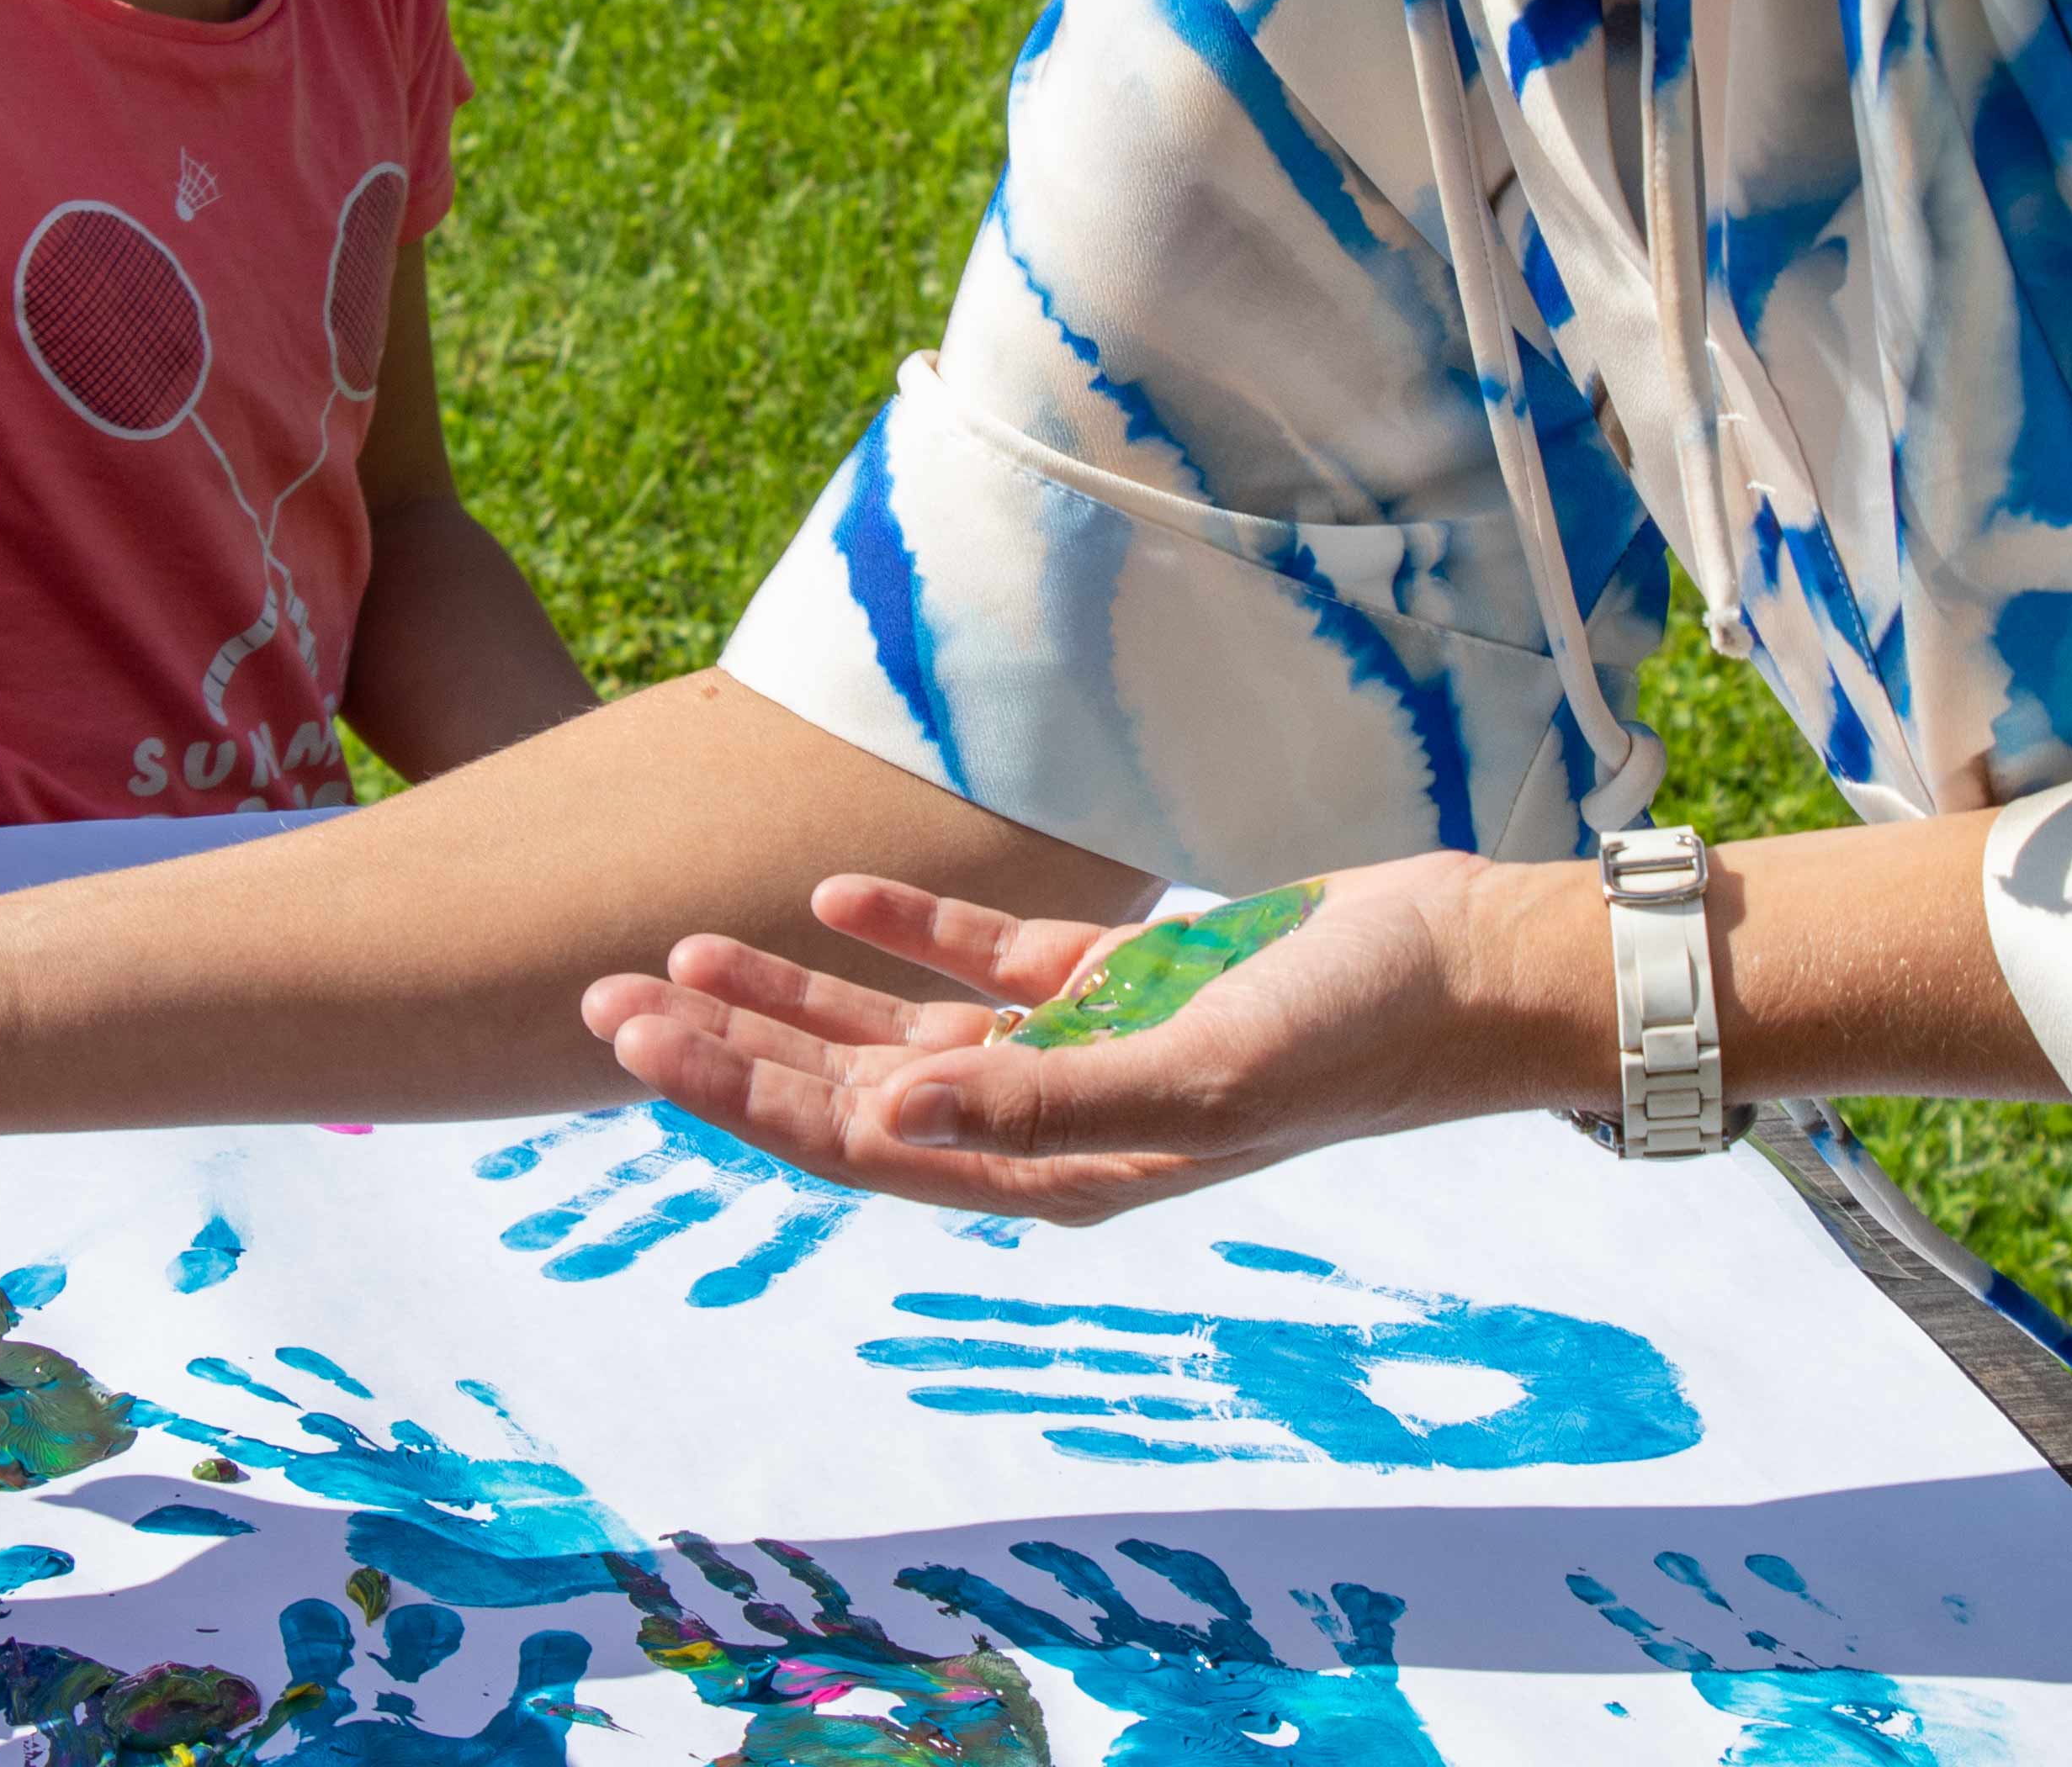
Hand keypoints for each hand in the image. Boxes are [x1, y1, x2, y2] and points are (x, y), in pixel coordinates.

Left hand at [583, 852, 1594, 1224]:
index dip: (740, 1098)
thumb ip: (1041, 1100)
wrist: (1467, 967)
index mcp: (1059, 1172)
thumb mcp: (1192, 1072)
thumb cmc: (1347, 1036)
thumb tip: (888, 1110)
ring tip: (682, 949)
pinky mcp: (1126, 980)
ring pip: (900, 1029)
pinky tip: (831, 898)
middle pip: (853, 1092)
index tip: (635, 1041)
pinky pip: (984, 964)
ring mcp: (1086, 1050)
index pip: (858, 1143)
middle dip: (728, 1050)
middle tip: (604, 996)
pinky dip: (905, 932)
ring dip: (792, 995)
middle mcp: (1054, 1124)